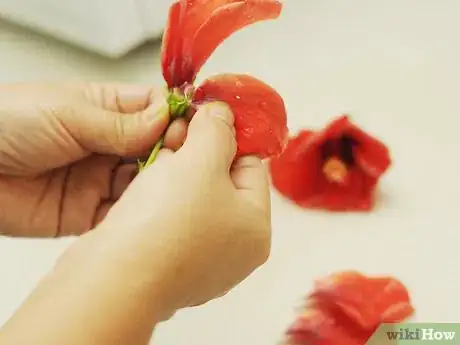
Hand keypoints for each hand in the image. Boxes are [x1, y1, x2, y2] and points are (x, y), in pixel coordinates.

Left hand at [0, 82, 186, 236]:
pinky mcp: (89, 212)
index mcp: (104, 109)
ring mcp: (100, 179)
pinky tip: (151, 210)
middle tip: (184, 161)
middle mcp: (107, 144)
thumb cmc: (5, 122)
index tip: (189, 129)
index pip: (154, 109)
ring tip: (171, 187)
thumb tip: (166, 120)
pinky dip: (140, 213)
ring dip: (160, 185)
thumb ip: (119, 123)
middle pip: (156, 148)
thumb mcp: (68, 113)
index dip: (174, 118)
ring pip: (145, 182)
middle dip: (173, 154)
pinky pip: (124, 213)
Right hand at [80, 102, 271, 317]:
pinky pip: (169, 220)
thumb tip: (223, 114)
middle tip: (174, 138)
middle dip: (196, 156)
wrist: (113, 279)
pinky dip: (158, 201)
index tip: (202, 118)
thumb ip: (218, 130)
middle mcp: (233, 250)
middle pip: (220, 183)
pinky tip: (141, 193)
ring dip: (174, 175)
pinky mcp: (168, 266)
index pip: (251, 167)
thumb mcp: (202, 160)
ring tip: (154, 165)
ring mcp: (201, 262)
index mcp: (255, 229)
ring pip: (192, 199)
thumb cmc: (165, 220)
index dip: (227, 137)